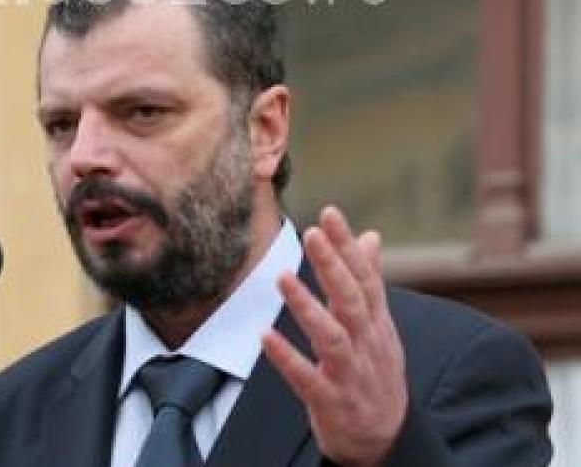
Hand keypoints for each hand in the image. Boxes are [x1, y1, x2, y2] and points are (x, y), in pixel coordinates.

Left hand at [262, 207, 406, 466]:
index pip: (365, 278)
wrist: (387, 438)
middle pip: (352, 301)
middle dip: (333, 267)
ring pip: (332, 338)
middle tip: (312, 234)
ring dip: (308, 308)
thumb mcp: (379, 325)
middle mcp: (366, 344)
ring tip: (282, 278)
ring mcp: (350, 374)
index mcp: (376, 322)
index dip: (348, 246)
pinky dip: (287, 358)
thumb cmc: (376, 370)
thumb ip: (369, 280)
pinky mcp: (331, 402)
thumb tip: (370, 236)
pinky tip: (265, 337)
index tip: (329, 214)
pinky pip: (307, 379)